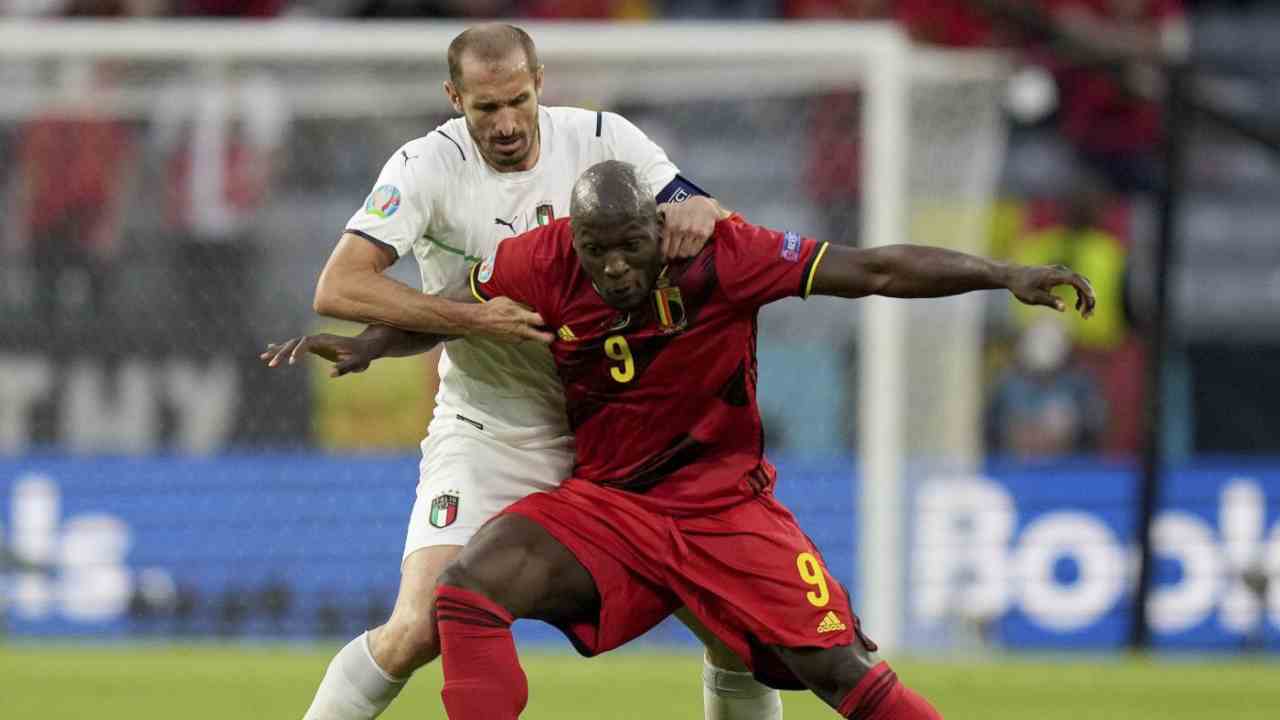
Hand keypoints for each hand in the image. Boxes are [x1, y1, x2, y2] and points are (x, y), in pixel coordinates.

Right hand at [259, 333, 379, 376]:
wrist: (366, 347)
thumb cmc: (362, 355)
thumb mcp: (357, 363)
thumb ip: (346, 367)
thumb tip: (331, 373)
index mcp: (325, 340)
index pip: (306, 343)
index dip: (297, 351)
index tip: (291, 362)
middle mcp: (317, 339)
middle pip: (295, 343)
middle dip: (281, 352)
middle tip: (269, 364)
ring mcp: (315, 342)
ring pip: (292, 344)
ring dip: (278, 351)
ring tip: (263, 357)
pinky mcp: (314, 346)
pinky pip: (295, 346)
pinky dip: (283, 349)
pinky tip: (270, 348)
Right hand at [470, 296, 553, 343]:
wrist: (479, 321)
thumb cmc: (493, 308)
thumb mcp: (509, 300)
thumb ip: (523, 304)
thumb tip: (536, 303)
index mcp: (521, 317)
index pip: (542, 321)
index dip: (550, 319)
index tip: (554, 315)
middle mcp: (522, 330)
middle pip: (544, 338)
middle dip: (551, 336)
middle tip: (555, 331)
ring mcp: (517, 338)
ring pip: (534, 338)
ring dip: (537, 333)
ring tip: (537, 326)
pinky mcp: (513, 342)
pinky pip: (524, 338)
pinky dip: (526, 334)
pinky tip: (522, 327)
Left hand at [658, 196, 720, 259]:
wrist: (703, 204)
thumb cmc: (684, 209)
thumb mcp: (668, 208)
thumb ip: (658, 215)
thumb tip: (648, 223)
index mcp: (670, 224)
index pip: (664, 248)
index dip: (664, 255)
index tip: (664, 256)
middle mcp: (681, 229)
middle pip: (674, 253)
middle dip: (673, 255)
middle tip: (673, 255)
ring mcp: (693, 232)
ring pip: (685, 253)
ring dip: (683, 254)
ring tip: (682, 251)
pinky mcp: (703, 234)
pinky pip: (695, 250)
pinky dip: (692, 252)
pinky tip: (690, 248)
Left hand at [1007, 264, 1096, 317]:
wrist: (1013, 276)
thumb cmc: (1022, 287)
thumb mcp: (1033, 297)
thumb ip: (1049, 301)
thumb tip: (1064, 308)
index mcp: (1054, 275)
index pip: (1075, 279)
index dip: (1085, 289)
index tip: (1092, 299)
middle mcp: (1060, 270)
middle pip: (1082, 282)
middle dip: (1088, 298)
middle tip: (1088, 315)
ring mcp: (1061, 272)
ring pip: (1081, 283)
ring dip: (1085, 298)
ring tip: (1085, 314)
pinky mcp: (1060, 275)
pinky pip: (1076, 283)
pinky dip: (1080, 294)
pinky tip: (1078, 307)